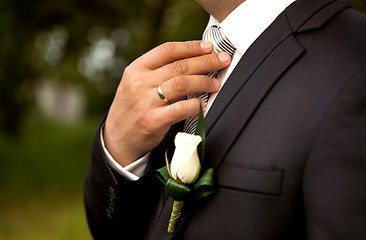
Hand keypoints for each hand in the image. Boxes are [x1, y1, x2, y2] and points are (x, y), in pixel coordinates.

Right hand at [104, 41, 230, 166]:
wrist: (117, 140)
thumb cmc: (132, 109)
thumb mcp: (135, 84)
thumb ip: (156, 72)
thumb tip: (191, 60)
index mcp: (135, 69)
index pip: (167, 50)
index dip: (191, 46)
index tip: (209, 46)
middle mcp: (139, 83)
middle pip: (179, 66)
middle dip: (206, 61)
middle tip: (223, 60)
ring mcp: (145, 102)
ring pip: (182, 83)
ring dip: (204, 81)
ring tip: (216, 83)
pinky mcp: (153, 121)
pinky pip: (181, 108)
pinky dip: (196, 104)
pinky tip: (203, 104)